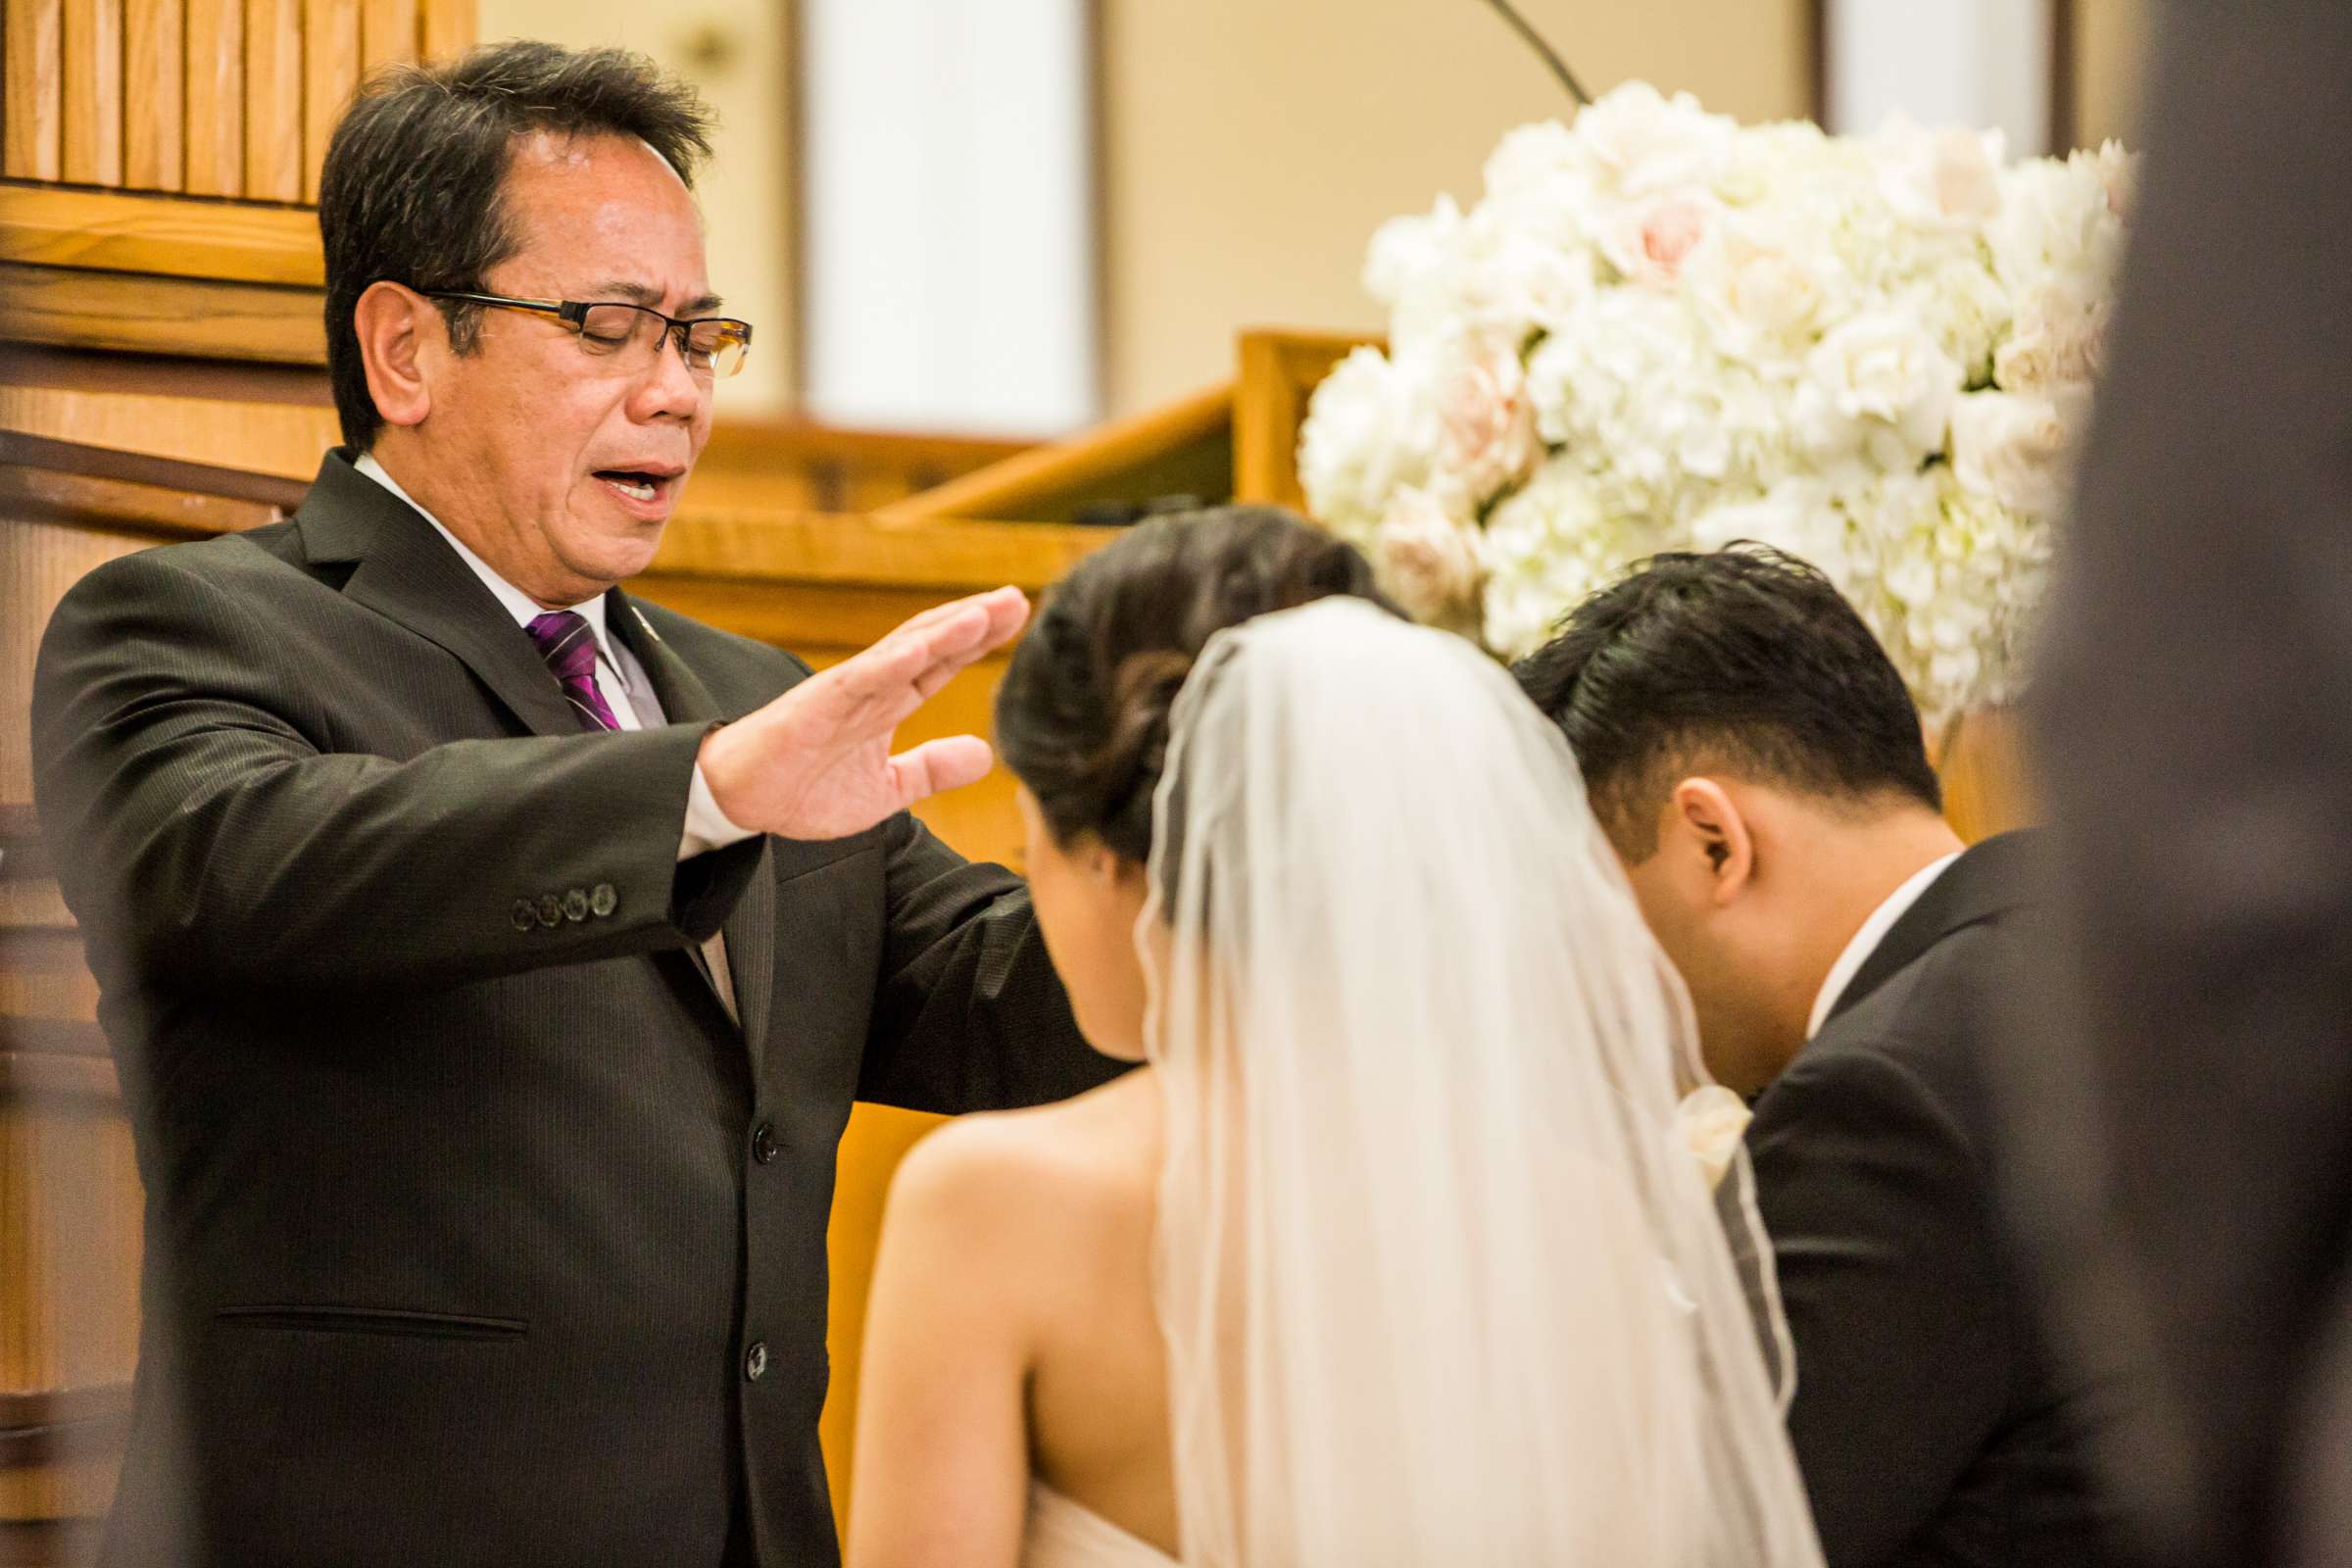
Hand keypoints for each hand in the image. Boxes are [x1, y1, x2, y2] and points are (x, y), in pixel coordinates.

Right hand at [698, 586, 1029, 839]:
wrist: (740, 802)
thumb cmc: (804, 790)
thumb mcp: (887, 789)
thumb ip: (932, 769)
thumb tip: (985, 754)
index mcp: (887, 705)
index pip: (941, 664)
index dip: (979, 641)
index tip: (1018, 616)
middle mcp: (871, 689)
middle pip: (930, 644)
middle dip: (974, 622)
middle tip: (1017, 598)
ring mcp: (845, 693)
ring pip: (900, 651)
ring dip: (943, 631)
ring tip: (984, 612)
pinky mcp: (816, 705)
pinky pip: (859, 679)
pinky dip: (891, 661)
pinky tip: (923, 646)